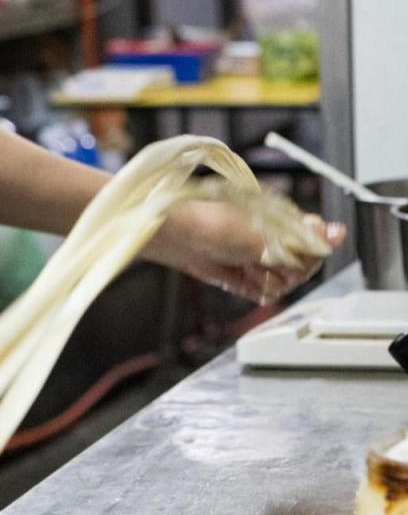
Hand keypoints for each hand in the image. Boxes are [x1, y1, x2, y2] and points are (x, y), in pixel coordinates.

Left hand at [145, 197, 345, 303]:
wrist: (178, 236)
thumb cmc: (215, 222)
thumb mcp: (266, 232)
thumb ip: (302, 239)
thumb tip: (337, 233)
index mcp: (284, 221)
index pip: (316, 244)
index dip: (309, 253)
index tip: (295, 253)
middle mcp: (274, 240)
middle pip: (303, 268)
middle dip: (286, 268)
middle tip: (264, 258)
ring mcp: (258, 258)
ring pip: (284, 284)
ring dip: (267, 279)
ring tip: (246, 265)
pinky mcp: (243, 276)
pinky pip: (264, 293)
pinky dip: (255, 289)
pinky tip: (241, 277)